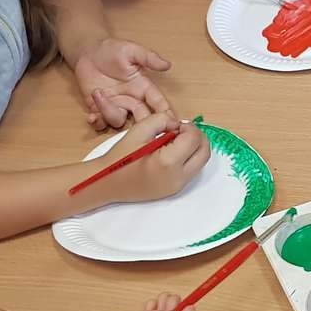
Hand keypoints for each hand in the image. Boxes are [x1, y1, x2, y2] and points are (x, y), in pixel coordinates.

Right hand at [70, 114, 209, 211]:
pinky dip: (188, 158)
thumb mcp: (138, 131)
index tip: (174, 125)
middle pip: (204, 152)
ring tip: (174, 141)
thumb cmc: (119, 158)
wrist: (106, 183)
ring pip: (200, 162)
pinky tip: (170, 152)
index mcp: (168, 162)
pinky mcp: (174, 190)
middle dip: (197, 137)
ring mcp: (177, 186)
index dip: (188, 127)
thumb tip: (177, 124)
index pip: (194, 139)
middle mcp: (177, 177)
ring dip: (194, 147)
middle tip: (181, 131)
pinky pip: (191, 170)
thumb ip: (161, 120)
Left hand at [73, 37, 174, 129]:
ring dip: (108, 112)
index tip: (171, 123)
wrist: (88, 53)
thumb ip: (149, 58)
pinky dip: (97, 122)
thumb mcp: (131, 50)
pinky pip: (101, 123)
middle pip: (142, 119)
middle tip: (130, 118)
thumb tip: (167, 64)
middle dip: (139, 123)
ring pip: (119, 121)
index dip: (165, 113)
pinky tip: (92, 115)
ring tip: (98, 93)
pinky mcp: (99, 109)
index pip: (157, 103)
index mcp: (142, 87)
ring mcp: (115, 106)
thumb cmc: (111, 49)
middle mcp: (131, 99)